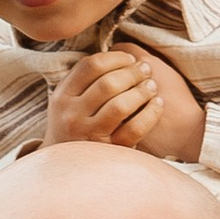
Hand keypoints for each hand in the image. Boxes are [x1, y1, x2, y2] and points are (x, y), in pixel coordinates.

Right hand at [42, 44, 208, 160]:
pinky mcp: (108, 151)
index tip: (130, 58)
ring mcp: (89, 134)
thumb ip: (82, 79)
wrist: (65, 168)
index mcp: (61, 97)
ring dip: (142, 91)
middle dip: (132, 73)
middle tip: (146, 70)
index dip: (116, 57)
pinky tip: (157, 104)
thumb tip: (114, 50)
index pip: (90, 66)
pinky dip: (150, 113)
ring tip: (152, 86)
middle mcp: (72, 116)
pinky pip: (135, 128)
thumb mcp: (66, 101)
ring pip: (121, 105)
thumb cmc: (73, 125)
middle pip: (108, 83)